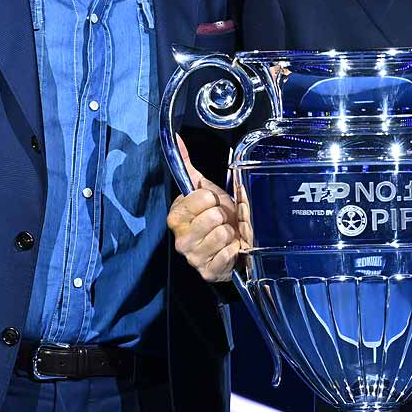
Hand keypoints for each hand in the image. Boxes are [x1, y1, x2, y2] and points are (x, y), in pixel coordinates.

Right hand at [167, 136, 250, 282]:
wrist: (231, 245)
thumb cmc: (217, 217)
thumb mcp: (205, 191)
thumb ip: (188, 168)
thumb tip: (177, 139)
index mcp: (176, 217)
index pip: (201, 198)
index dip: (212, 198)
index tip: (212, 203)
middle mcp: (180, 239)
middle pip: (213, 217)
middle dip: (224, 216)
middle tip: (222, 220)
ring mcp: (193, 257)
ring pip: (222, 234)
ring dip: (231, 233)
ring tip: (227, 234)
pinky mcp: (207, 271)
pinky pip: (228, 253)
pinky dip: (235, 249)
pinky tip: (230, 248)